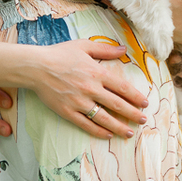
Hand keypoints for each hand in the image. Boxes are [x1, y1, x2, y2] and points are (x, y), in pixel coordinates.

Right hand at [30, 40, 149, 139]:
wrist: (36, 67)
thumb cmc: (59, 54)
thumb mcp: (84, 46)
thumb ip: (105, 49)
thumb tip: (124, 49)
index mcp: (97, 72)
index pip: (122, 87)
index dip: (136, 97)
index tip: (145, 103)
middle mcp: (90, 88)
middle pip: (117, 105)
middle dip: (133, 114)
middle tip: (143, 120)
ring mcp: (79, 102)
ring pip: (104, 118)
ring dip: (119, 126)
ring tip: (129, 132)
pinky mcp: (68, 112)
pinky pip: (86, 124)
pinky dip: (98, 131)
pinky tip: (108, 134)